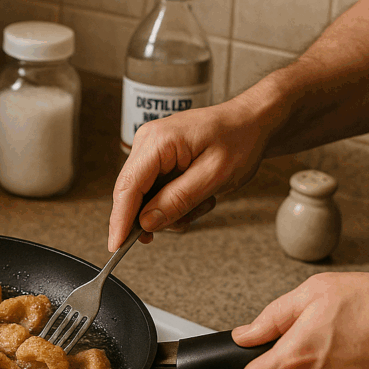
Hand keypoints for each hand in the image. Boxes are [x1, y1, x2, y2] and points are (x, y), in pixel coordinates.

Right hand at [108, 97, 271, 250]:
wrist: (252, 122)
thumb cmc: (240, 139)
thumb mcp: (214, 176)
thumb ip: (178, 200)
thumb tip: (147, 222)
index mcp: (158, 141)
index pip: (128, 187)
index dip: (119, 220)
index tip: (116, 246)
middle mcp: (148, 142)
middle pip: (131, 194)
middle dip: (155, 215)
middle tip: (185, 220)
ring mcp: (151, 149)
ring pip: (144, 197)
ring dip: (172, 209)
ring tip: (203, 201)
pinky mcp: (158, 158)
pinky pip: (155, 190)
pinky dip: (174, 202)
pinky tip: (197, 196)